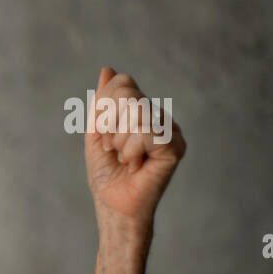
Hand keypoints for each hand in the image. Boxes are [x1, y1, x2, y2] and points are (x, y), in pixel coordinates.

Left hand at [85, 67, 186, 234]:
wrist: (112, 204)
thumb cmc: (106, 172)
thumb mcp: (96, 132)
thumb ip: (102, 102)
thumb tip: (107, 69)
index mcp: (142, 111)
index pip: (122, 83)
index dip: (103, 109)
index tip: (103, 136)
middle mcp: (159, 116)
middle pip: (128, 95)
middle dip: (109, 125)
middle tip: (113, 149)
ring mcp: (170, 130)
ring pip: (136, 112)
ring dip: (119, 140)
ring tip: (125, 158)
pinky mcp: (176, 146)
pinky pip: (147, 132)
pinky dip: (131, 150)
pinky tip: (136, 164)